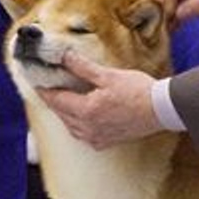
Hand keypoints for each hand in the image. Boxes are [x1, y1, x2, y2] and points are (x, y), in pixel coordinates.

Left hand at [39, 53, 161, 148]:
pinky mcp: (107, 142)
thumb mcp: (108, 75)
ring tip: (64, 99)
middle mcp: (87, 129)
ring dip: (65, 113)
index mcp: (85, 111)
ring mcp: (97, 138)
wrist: (162, 110)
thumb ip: (82, 67)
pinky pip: (84, 135)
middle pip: (61, 114)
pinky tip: (83, 116)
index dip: (44, 89)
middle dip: (54, 100)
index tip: (36, 79)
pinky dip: (78, 125)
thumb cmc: (139, 91)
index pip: (55, 100)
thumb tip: (64, 56)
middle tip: (48, 85)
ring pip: (71, 126)